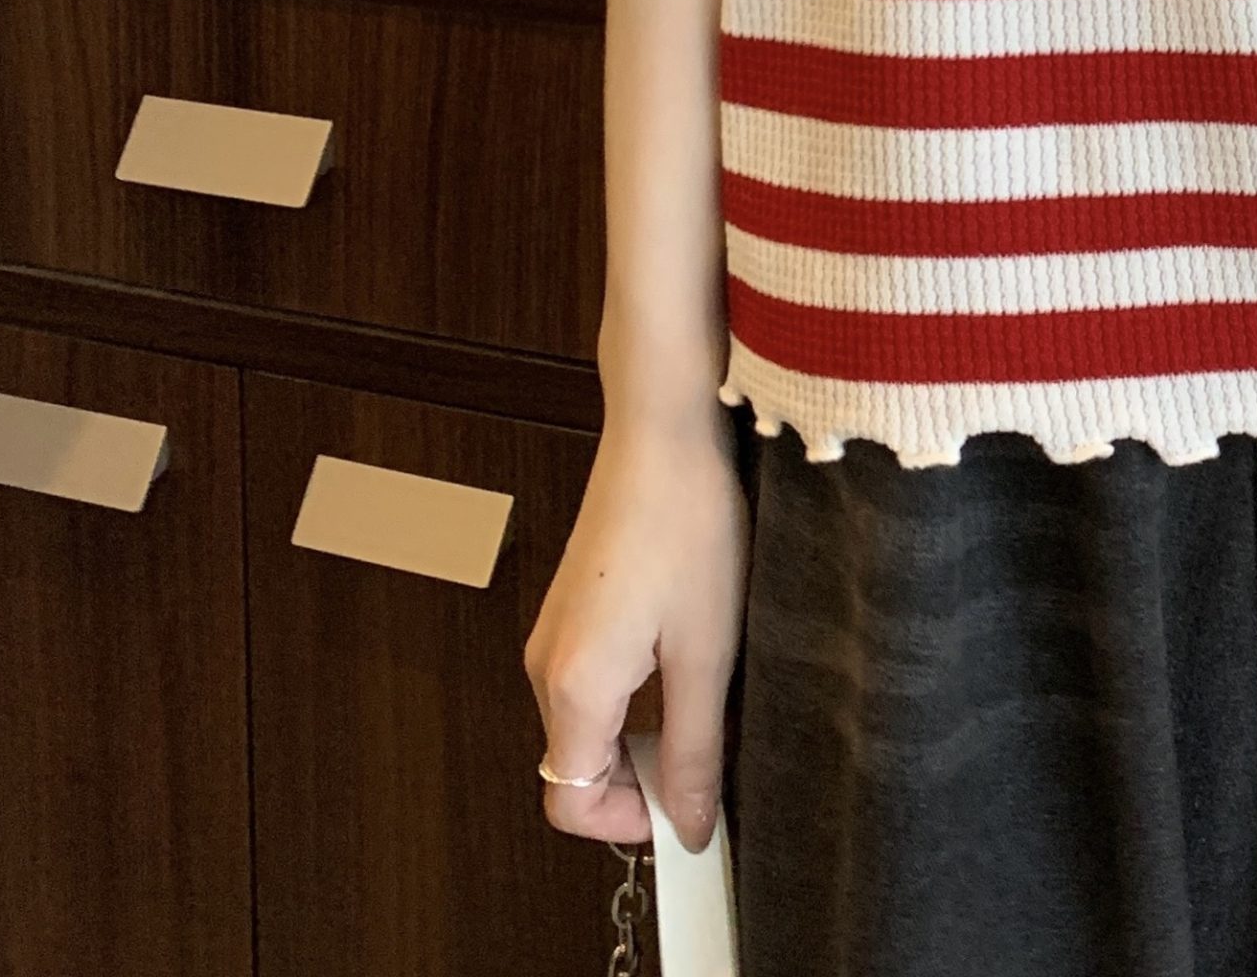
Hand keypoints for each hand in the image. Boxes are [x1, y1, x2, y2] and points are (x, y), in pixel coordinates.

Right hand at [524, 409, 748, 853]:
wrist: (664, 430)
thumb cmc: (687, 524)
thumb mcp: (708, 649)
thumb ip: (695, 748)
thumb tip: (688, 825)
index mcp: (573, 686)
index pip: (567, 803)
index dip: (627, 822)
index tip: (687, 810)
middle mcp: (546, 665)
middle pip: (576, 767)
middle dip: (640, 780)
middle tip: (710, 756)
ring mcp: (555, 634)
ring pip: (588, 726)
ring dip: (642, 734)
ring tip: (708, 693)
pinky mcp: (574, 608)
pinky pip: (594, 683)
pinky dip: (635, 695)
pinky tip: (689, 652)